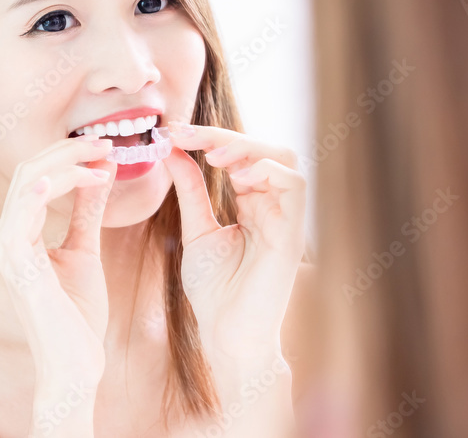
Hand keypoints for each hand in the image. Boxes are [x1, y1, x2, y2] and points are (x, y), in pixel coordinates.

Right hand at [0, 133, 116, 388]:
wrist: (75, 365)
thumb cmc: (77, 315)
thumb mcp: (85, 251)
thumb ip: (87, 212)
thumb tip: (98, 172)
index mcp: (21, 232)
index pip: (38, 175)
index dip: (70, 156)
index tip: (106, 149)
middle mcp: (8, 237)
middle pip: (30, 171)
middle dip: (69, 151)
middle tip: (107, 142)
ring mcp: (8, 251)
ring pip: (27, 184)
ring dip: (65, 163)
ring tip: (100, 154)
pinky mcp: (18, 266)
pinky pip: (22, 216)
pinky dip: (41, 191)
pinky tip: (65, 176)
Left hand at [162, 121, 305, 361]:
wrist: (226, 334)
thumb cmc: (215, 290)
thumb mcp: (196, 229)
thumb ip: (189, 189)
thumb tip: (172, 150)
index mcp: (253, 203)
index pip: (239, 155)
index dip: (208, 138)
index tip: (173, 133)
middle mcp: (273, 205)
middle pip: (264, 148)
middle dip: (225, 135)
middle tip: (187, 135)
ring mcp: (285, 217)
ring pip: (283, 158)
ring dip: (247, 147)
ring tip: (213, 155)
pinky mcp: (292, 232)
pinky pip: (294, 184)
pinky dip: (267, 170)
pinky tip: (237, 176)